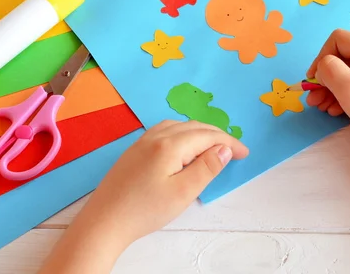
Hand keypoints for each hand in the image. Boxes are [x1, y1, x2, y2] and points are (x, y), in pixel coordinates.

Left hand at [78, 120, 247, 242]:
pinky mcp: (134, 150)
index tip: (245, 153)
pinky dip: (183, 133)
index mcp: (170, 145)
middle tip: (234, 150)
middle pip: (194, 127)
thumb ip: (206, 168)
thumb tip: (225, 148)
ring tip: (213, 146)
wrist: (104, 222)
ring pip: (179, 126)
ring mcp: (142, 141)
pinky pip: (165, 131)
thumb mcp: (183, 192)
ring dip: (200, 132)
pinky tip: (184, 145)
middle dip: (217, 135)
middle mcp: (155, 136)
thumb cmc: (145, 210)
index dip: (229, 142)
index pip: (207, 136)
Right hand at [306, 29, 349, 144]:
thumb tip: (323, 66)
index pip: (339, 39)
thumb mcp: (349, 90)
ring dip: (332, 89)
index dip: (322, 57)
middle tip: (312, 99)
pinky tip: (336, 110)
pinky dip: (345, 95)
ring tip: (322, 108)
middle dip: (325, 77)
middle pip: (344, 58)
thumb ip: (329, 70)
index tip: (315, 80)